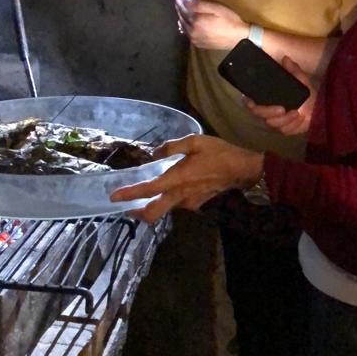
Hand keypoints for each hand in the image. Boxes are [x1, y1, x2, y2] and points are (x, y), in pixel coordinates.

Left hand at [110, 134, 262, 222]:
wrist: (242, 170)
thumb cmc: (219, 153)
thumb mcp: (195, 141)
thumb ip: (172, 146)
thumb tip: (155, 152)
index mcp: (177, 179)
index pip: (148, 190)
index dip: (129, 194)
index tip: (114, 197)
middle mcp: (180, 196)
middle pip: (152, 213)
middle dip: (136, 211)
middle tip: (126, 204)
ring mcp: (188, 203)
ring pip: (164, 209)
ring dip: (152, 204)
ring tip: (147, 191)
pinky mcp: (196, 204)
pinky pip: (176, 204)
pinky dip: (168, 198)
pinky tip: (171, 187)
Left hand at [173, 0, 247, 49]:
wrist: (238, 39)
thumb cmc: (229, 21)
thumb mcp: (216, 8)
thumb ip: (199, 5)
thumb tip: (185, 1)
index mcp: (196, 21)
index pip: (183, 8)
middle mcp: (192, 31)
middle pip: (182, 17)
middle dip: (180, 8)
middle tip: (178, 0)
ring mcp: (194, 39)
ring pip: (183, 26)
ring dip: (182, 17)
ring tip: (183, 10)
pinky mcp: (198, 44)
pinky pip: (188, 33)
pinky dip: (186, 26)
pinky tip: (190, 22)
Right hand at [245, 56, 315, 135]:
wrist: (317, 107)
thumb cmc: (305, 92)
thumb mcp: (300, 78)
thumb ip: (292, 69)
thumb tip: (285, 58)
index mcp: (267, 99)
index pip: (250, 103)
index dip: (249, 103)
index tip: (253, 102)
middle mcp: (268, 111)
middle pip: (260, 115)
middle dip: (269, 112)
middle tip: (282, 109)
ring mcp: (275, 121)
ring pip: (273, 124)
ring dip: (285, 120)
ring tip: (297, 113)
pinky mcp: (284, 129)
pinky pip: (284, 130)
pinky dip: (293, 125)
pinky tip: (300, 118)